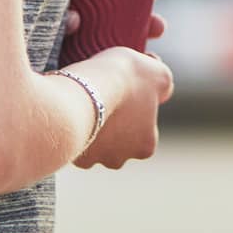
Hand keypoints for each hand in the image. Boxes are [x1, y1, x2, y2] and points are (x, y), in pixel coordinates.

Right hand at [62, 0, 171, 171]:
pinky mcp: (69, 152)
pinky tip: (71, 107)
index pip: (143, 130)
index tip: (124, 90)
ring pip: (93, 143)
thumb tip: (161, 88)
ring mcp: (93, 159)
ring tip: (86, 100)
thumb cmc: (126, 77)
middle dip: (112, 123)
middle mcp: (120, 159)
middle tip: (104, 95)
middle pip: (117, 141)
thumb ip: (164, 86)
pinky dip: (71, 126)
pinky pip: (71, 139)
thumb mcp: (158, 73)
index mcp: (146, 146)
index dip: (134, 107)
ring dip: (92, 126)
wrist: (87, 86)